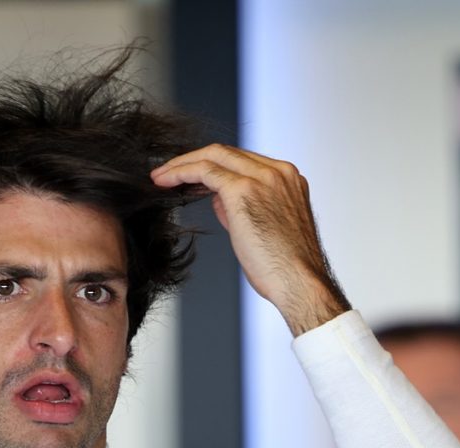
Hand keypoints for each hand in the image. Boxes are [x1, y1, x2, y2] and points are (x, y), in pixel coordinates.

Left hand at [151, 144, 349, 335]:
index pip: (243, 160)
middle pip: (227, 152)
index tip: (192, 177)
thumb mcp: (268, 228)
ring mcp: (263, 177)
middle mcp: (278, 172)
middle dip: (192, 160)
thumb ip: (244, 206)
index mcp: (288, 179)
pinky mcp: (243, 189)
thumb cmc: (285, 267)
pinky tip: (165, 183)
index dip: (213, 165)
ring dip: (182, 164)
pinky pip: (204, 170)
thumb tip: (219, 198)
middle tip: (167, 173)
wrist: (299, 283)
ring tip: (160, 177)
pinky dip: (181, 172)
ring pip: (213, 155)